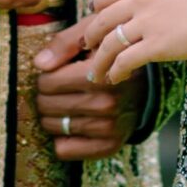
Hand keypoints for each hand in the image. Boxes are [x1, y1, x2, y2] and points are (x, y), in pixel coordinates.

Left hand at [31, 23, 147, 160]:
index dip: (47, 76)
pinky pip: (64, 149)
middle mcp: (106, 105)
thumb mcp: (93, 36)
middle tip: (59, 89)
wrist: (147, 85)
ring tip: (65, 104)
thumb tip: (40, 64)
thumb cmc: (112, 56)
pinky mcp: (109, 145)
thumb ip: (64, 43)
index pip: (47, 83)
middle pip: (46, 105)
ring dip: (52, 115)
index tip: (57, 72)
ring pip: (52, 127)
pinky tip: (72, 124)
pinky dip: (62, 138)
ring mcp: (109, 128)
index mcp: (100, 76)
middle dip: (46, 95)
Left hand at [79, 0, 186, 86]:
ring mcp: (147, 22)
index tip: (98, 25)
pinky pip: (125, 61)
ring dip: (99, 61)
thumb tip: (145, 10)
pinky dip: (116, 72)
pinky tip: (116, 78)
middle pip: (102, 20)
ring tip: (97, 74)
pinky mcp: (156, 45)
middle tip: (89, 49)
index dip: (97, 13)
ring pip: (109, 44)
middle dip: (91, 38)